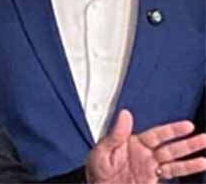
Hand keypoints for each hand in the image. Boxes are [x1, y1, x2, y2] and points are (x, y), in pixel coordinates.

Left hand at [85, 109, 205, 183]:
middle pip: (171, 148)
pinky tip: (195, 168)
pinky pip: (170, 175)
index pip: (157, 135)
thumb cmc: (97, 169)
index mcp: (133, 143)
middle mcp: (145, 155)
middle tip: (203, 138)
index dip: (172, 130)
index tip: (187, 126)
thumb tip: (124, 114)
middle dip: (188, 144)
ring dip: (190, 161)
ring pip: (174, 163)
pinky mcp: (152, 180)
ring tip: (204, 159)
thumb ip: (116, 134)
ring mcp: (150, 168)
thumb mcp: (102, 150)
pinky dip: (183, 172)